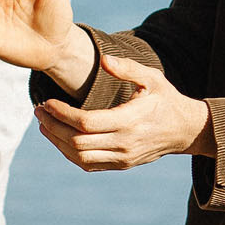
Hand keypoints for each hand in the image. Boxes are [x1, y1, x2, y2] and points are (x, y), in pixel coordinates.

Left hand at [35, 53, 212, 170]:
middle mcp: (124, 143)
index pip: (85, 122)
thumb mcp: (152, 78)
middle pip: (77, 141)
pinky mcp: (121, 165)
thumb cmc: (166, 100)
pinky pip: (88, 164)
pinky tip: (59, 138)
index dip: (61, 113)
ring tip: (45, 124)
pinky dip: (69, 153)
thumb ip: (128, 68)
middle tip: (39, 110)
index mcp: (130, 121)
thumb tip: (104, 60)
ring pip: (79, 156)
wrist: (186, 131)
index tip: (46, 102)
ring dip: (57, 141)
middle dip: (52, 125)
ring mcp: (122, 157)